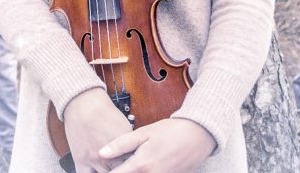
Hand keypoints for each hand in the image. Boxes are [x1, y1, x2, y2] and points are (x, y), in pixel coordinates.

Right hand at [63, 89, 132, 172]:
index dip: (133, 166)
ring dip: (109, 172)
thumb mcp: (125, 127)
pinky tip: (94, 171)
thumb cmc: (105, 112)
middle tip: (122, 167)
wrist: (85, 104)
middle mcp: (109, 158)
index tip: (133, 165)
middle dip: (122, 170)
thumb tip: (135, 151)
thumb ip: (130, 144)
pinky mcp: (80, 160)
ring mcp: (94, 160)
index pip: (132, 166)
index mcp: (123, 150)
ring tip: (109, 168)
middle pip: (119, 171)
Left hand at [99, 117, 215, 171]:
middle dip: (119, 172)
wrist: (198, 136)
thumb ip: (121, 144)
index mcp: (141, 165)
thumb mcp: (143, 133)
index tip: (102, 169)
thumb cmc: (171, 131)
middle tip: (116, 165)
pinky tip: (145, 166)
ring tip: (132, 162)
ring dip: (133, 172)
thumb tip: (101, 153)